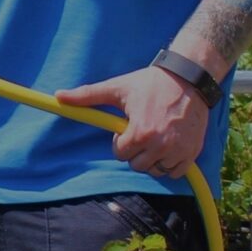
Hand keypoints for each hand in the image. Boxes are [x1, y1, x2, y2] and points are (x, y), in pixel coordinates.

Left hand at [55, 66, 208, 181]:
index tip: (128, 127)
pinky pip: (175, 172)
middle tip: (142, 132)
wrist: (188, 78)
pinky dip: (171, 164)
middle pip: (137, 165)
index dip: (121, 141)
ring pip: (156, 170)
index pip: (120, 154)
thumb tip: (58, 95)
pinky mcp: (193, 152)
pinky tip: (168, 146)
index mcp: (141, 132)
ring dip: (153, 159)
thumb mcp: (117, 87)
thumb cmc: (150, 83)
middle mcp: (161, 145)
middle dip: (136, 151)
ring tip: (155, 138)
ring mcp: (179, 150)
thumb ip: (87, 95)